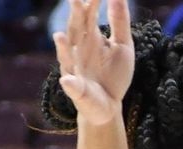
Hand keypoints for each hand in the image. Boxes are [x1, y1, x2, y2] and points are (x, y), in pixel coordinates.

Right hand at [53, 0, 134, 126]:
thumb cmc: (113, 74)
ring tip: (60, 37)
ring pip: (67, 57)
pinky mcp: (78, 91)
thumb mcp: (122, 46)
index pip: (88, 15)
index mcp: (90, 37)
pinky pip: (73, 87)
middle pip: (76, 31)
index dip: (92, 2)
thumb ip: (119, 22)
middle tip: (74, 0)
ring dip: (64, 49)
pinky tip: (68, 80)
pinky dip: (70, 84)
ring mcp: (75, 70)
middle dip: (74, 18)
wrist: (108, 105)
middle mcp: (78, 50)